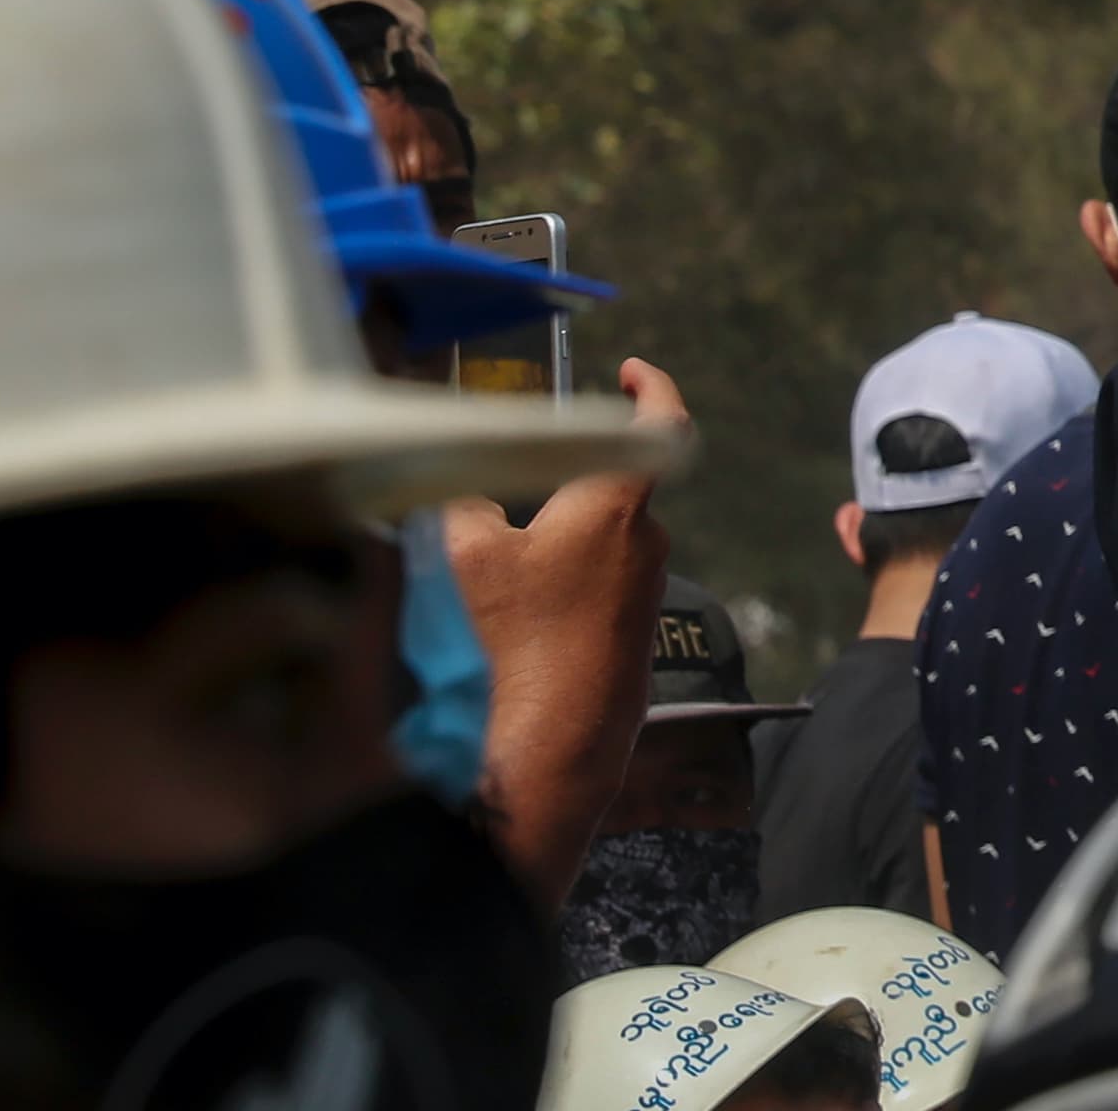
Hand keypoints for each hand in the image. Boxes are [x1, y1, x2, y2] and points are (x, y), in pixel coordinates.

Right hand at [443, 356, 690, 904]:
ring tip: (500, 555)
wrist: (554, 746)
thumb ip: (462, 499)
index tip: (634, 370)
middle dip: (570, 474)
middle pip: (616, 484)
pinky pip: (599, 582)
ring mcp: (645, 590)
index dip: (652, 389)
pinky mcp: (634, 632)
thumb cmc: (513, 645)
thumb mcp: (463, 556)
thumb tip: (458, 482)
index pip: (659, 424)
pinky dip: (564, 577)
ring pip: (603, 537)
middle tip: (520, 472)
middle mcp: (645, 542)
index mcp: (616, 505)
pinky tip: (516, 610)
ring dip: (561, 533)